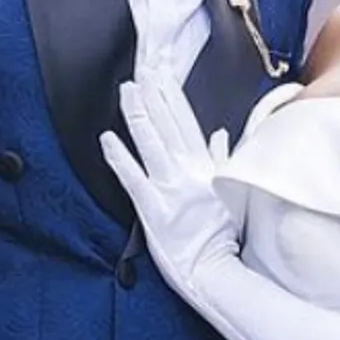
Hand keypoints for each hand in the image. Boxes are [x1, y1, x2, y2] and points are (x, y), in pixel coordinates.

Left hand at [100, 70, 238, 303]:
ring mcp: (170, 190)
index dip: (172, 93)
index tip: (162, 70)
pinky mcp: (152, 210)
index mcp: (207, 167)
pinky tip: (107, 138)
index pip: (187, 121)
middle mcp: (188, 173)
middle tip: (142, 66)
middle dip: (155, 92)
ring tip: (127, 89)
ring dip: (138, 113)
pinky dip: (120, 157)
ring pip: (152, 143)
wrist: (214, 272)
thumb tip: (220, 134)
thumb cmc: (223, 238)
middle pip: (169, 124)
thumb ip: (223, 161)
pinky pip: (133, 178)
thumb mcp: (232, 194)